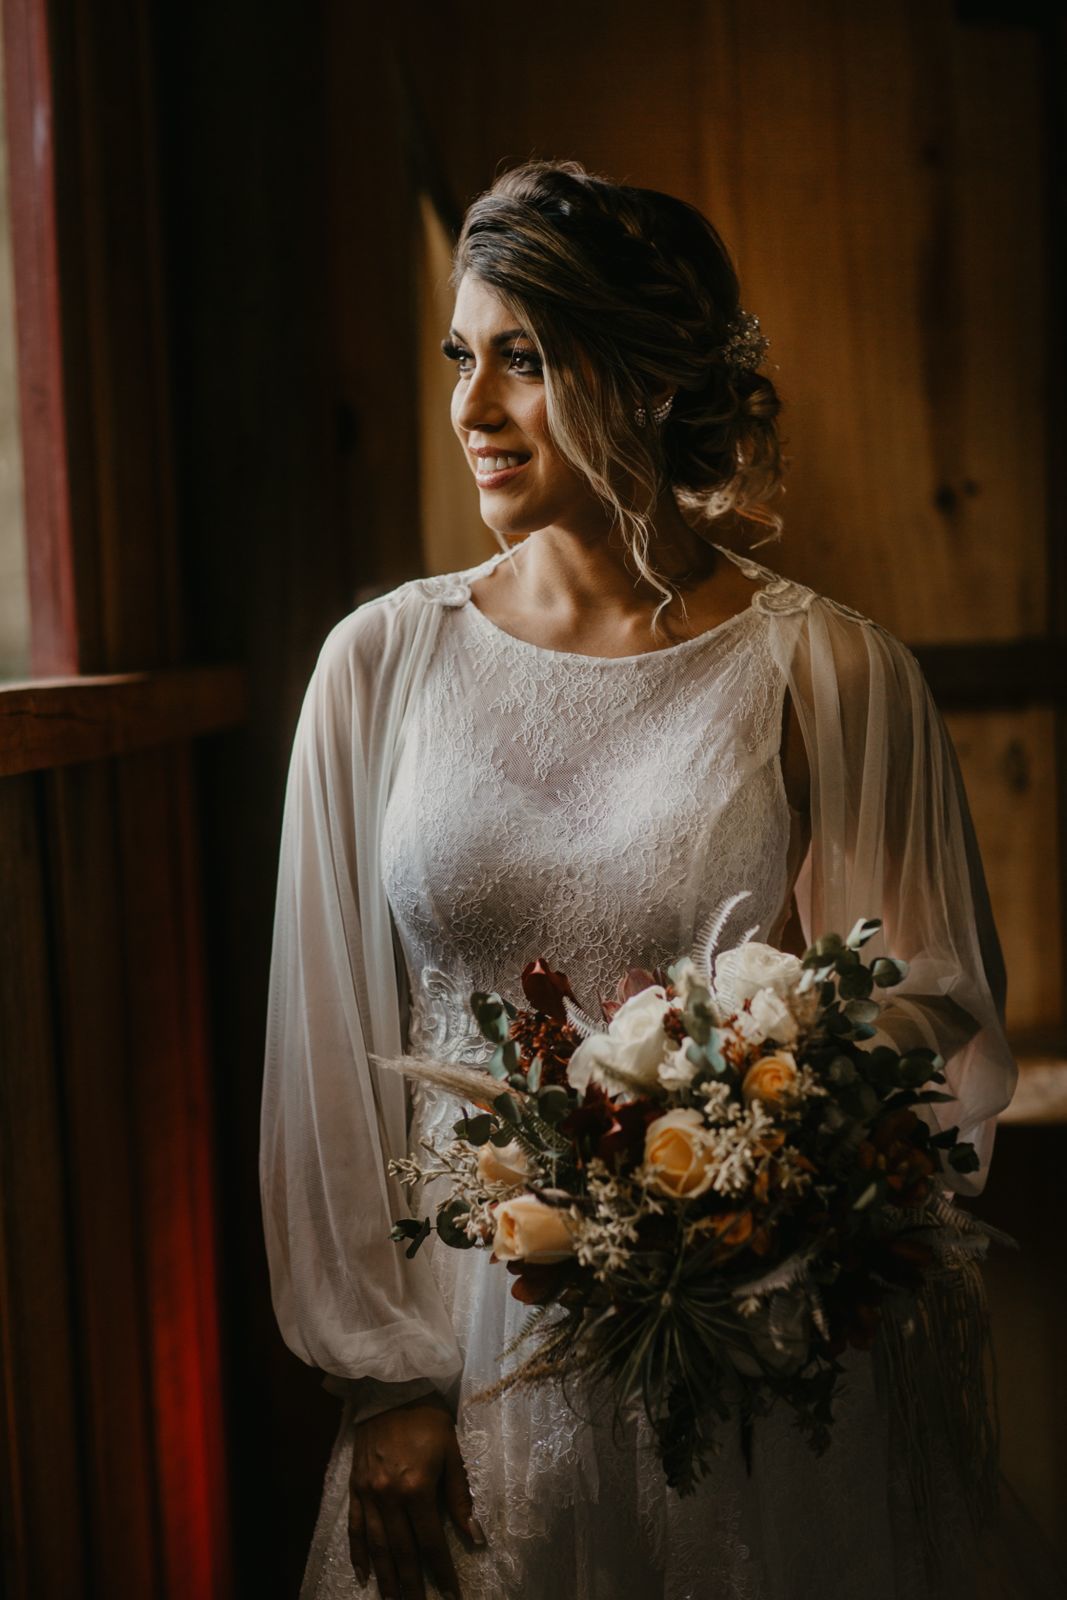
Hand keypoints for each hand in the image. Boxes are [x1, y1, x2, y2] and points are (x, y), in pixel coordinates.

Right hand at [348, 1393, 483, 1598]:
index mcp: (417, 1488)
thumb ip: (460, 1495)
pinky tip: (364, 1573)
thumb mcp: (451, 1450)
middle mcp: (389, 1497)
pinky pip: (354, 1527)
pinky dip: (358, 1552)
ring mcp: (368, 1493)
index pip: (430, 1542)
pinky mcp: (354, 1487)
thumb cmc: (427, 1417)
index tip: (451, 1594)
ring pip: (377, 1545)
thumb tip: (473, 1535)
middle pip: (402, 1551)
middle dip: (412, 1585)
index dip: (441, 1571)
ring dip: (386, 1577)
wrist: (389, 1389)